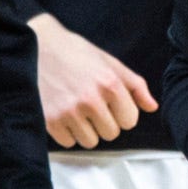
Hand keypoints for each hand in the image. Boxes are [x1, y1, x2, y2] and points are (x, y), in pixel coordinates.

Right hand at [33, 15, 154, 148]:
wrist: (35, 46)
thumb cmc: (75, 53)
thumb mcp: (109, 63)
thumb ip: (134, 85)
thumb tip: (152, 107)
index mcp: (109, 85)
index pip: (130, 121)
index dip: (122, 113)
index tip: (111, 104)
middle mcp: (90, 100)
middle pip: (111, 134)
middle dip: (105, 122)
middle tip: (91, 105)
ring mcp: (68, 112)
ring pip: (91, 141)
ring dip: (86, 130)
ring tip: (77, 110)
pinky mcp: (49, 120)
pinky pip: (69, 142)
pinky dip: (67, 132)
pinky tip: (62, 113)